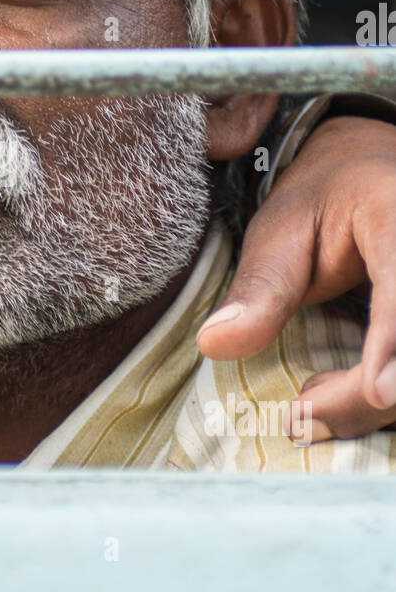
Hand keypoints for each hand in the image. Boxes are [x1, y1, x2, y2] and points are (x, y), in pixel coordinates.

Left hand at [196, 115, 395, 443]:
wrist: (364, 175)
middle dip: (365, 395)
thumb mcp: (279, 231)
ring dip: (367, 403)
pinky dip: (374, 397)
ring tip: (310, 400)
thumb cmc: (321, 202)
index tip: (377, 391)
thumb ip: (259, 288)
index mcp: (394, 213)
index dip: (392, 341)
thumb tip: (213, 344)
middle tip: (301, 416)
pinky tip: (336, 391)